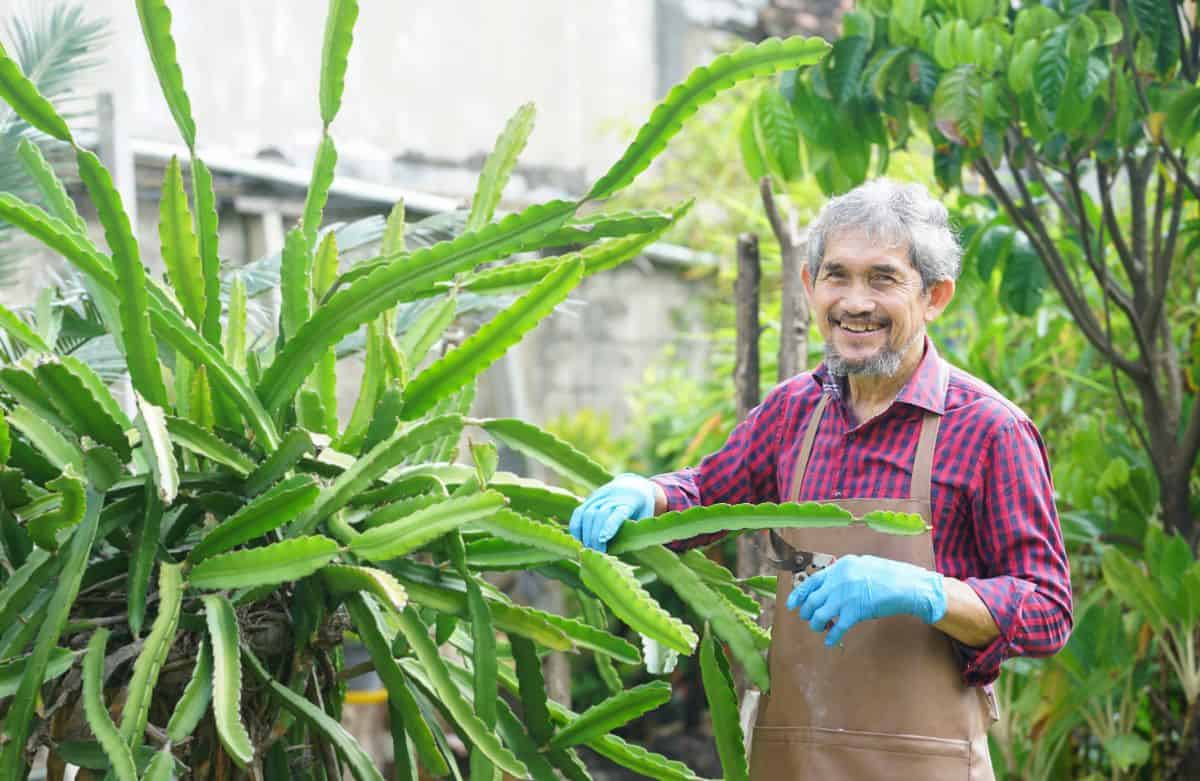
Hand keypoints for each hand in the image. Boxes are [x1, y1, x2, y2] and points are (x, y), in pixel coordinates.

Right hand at [569, 474, 656, 551]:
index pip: (618, 513)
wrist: (633, 485)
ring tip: (587, 549)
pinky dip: (576, 527)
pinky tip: (578, 539)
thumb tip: (629, 552)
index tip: (603, 539)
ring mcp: (600, 497)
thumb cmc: (642, 508)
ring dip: (585, 533)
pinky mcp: (590, 499)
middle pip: (599, 515)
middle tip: (596, 552)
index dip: (609, 525)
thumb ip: (637, 531)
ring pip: (587, 513)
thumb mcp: (646, 517)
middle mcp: (613, 497)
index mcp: (630, 502)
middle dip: (595, 535)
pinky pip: (579, 512)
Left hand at [785, 554, 945, 646]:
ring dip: (816, 624)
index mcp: (840, 567)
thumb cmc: (889, 576)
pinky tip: (831, 642)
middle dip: (807, 612)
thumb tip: (829, 585)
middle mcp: (839, 580)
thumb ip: (844, 574)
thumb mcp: (862, 566)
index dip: (798, 594)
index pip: (811, 581)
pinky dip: (832, 636)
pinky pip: (837, 627)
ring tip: (819, 628)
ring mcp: (846, 596)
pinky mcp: (855, 612)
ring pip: (820, 614)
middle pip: (812, 600)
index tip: (791, 604)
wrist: (908, 586)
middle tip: (808, 618)